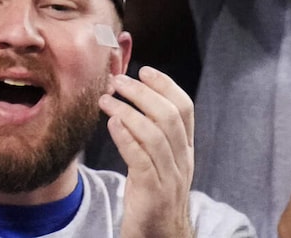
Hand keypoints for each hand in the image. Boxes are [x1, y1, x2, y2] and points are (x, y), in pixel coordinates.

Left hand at [104, 69, 198, 237]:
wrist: (160, 237)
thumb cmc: (153, 194)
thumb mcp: (158, 160)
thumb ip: (149, 132)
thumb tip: (131, 96)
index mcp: (184, 150)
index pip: (185, 109)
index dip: (165, 85)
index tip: (143, 70)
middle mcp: (181, 161)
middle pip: (169, 116)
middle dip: (142, 93)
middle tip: (116, 80)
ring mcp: (170, 178)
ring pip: (155, 136)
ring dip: (128, 111)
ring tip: (105, 99)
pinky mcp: (153, 194)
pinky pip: (142, 161)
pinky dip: (126, 138)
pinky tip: (111, 125)